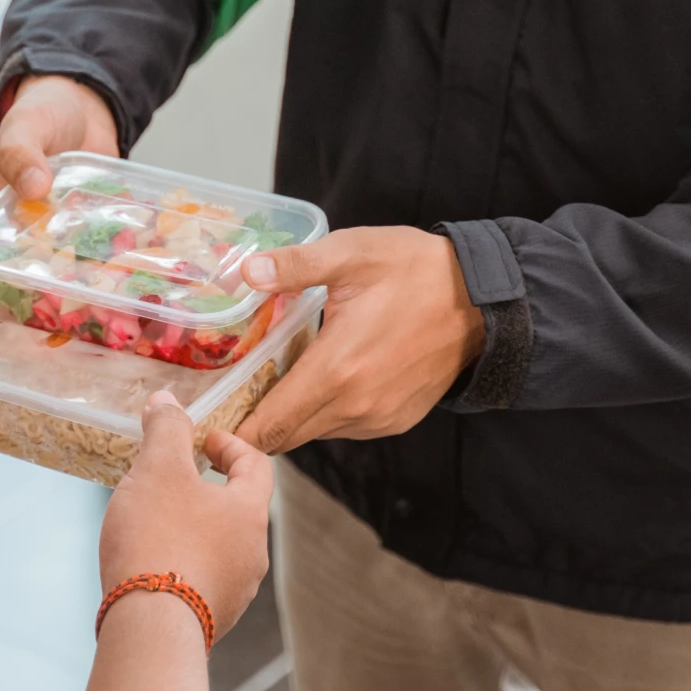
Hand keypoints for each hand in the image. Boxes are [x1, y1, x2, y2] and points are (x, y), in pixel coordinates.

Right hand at [0, 74, 118, 302]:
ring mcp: (54, 247)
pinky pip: (96, 269)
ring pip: (54, 292)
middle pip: (6, 298)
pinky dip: (111, 278)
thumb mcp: (24, 127)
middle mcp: (15, 245)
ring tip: (97, 316)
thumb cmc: (40, 115)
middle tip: (52, 327)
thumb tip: (32, 186)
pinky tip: (133, 286)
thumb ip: (20, 152)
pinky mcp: (88, 242)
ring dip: (72, 305)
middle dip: (23, 318)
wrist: (84, 106)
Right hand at [99, 394, 272, 640]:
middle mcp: (253, 554)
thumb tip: (167, 402)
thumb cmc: (159, 540)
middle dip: (206, 488)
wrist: (149, 630)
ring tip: (154, 519)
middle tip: (171, 478)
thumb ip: (166, 429)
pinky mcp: (211, 621)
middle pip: (238, 507)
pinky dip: (182, 562)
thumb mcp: (159, 469)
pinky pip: (201, 579)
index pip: (257, 464)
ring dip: (193, 527)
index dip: (230, 445)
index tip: (201, 440)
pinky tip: (150, 562)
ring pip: (219, 546)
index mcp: (250, 512)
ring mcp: (235, 592)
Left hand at [235, 227, 484, 453]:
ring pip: (314, 431)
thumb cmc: (415, 271)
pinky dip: (322, 412)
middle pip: (285, 436)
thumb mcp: (350, 254)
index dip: (232, 432)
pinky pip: (343, 427)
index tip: (204, 425)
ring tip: (268, 381)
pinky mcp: (394, 420)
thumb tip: (246, 272)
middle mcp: (355, 407)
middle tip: (224, 399)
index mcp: (336, 370)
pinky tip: (317, 379)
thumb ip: (293, 266)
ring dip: (289, 416)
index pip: (269, 424)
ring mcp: (377, 419)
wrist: (486, 300)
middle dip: (252, 425)